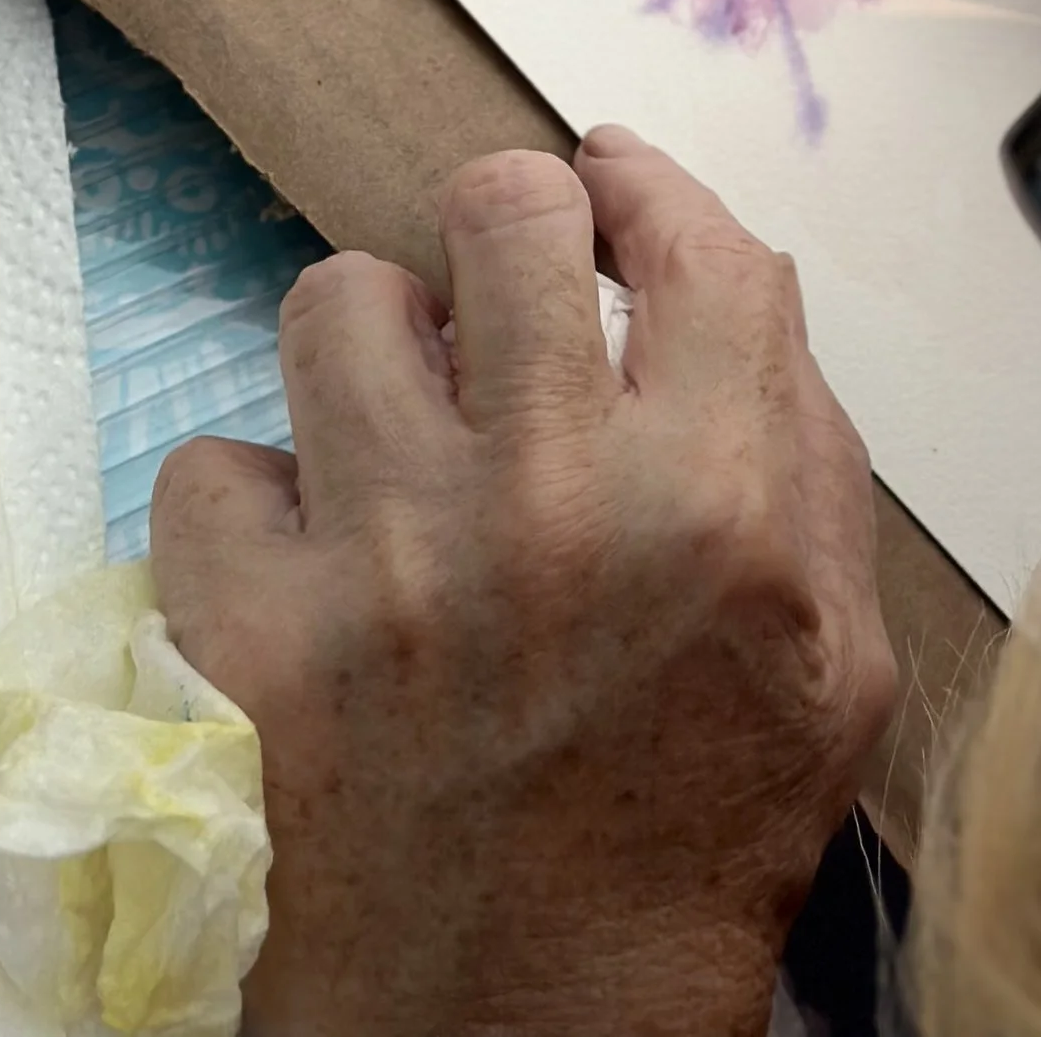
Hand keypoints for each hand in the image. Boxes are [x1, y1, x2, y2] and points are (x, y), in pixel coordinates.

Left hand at [149, 133, 895, 1036]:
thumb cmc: (689, 852)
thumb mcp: (833, 658)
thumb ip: (802, 455)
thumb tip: (726, 279)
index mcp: (721, 501)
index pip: (685, 236)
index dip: (640, 188)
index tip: (608, 191)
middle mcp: (557, 502)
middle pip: (501, 207)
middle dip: (505, 235)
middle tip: (501, 306)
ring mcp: (393, 562)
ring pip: (337, 300)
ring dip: (374, 351)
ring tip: (398, 432)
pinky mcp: (253, 639)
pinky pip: (206, 462)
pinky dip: (249, 504)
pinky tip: (308, 561)